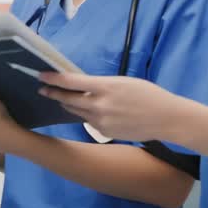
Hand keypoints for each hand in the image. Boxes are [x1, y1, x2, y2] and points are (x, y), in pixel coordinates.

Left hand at [38, 72, 181, 142]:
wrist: (165, 118)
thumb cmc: (148, 95)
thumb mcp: (123, 82)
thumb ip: (101, 84)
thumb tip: (83, 86)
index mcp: (105, 87)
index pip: (71, 82)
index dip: (53, 79)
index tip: (42, 75)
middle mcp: (100, 105)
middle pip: (68, 99)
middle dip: (54, 93)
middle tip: (43, 89)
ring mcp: (101, 121)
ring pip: (76, 112)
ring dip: (68, 104)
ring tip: (61, 99)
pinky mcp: (105, 132)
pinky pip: (89, 121)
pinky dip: (87, 115)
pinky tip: (88, 110)